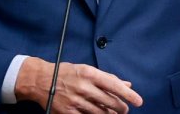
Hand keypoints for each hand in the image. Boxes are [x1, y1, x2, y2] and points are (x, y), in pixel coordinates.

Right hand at [16, 57, 142, 112]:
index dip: (128, 94)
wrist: (41, 80)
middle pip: (110, 102)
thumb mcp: (87, 70)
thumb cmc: (66, 72)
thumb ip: (107, 78)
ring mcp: (75, 101)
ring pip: (101, 112)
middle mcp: (83, 87)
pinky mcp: (68, 112)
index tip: (139, 101)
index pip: (114, 85)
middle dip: (121, 108)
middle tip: (125, 109)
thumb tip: (127, 84)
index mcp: (89, 73)